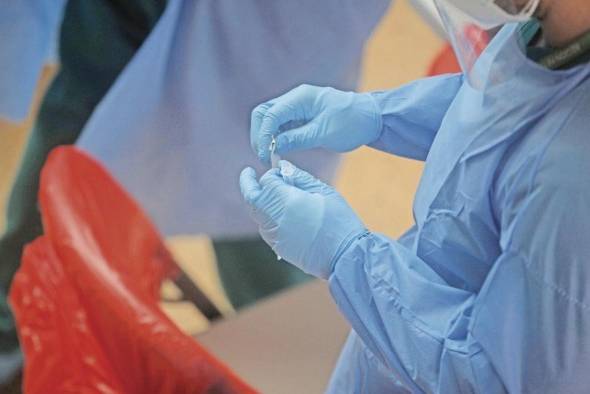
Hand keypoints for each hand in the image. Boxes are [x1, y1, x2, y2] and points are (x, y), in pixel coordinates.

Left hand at [239, 161, 367, 278]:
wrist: (345, 256)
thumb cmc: (339, 221)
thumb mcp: (324, 191)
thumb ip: (301, 177)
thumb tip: (283, 167)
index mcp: (288, 201)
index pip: (267, 181)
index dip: (271, 173)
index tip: (279, 170)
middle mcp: (276, 218)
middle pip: (252, 198)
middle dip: (249, 184)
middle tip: (249, 174)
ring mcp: (275, 235)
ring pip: (256, 214)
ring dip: (258, 201)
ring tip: (267, 193)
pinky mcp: (278, 247)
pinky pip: (265, 228)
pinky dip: (266, 216)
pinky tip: (278, 213)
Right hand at [250, 84, 381, 164]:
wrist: (370, 117)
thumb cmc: (352, 122)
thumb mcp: (324, 134)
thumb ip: (297, 138)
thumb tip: (273, 146)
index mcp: (301, 98)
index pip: (270, 114)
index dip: (263, 135)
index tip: (265, 154)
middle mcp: (295, 99)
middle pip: (264, 113)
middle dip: (260, 134)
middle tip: (264, 155)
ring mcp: (296, 106)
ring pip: (270, 119)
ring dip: (267, 136)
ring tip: (271, 156)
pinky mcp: (300, 116)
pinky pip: (281, 125)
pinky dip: (276, 137)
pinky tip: (279, 150)